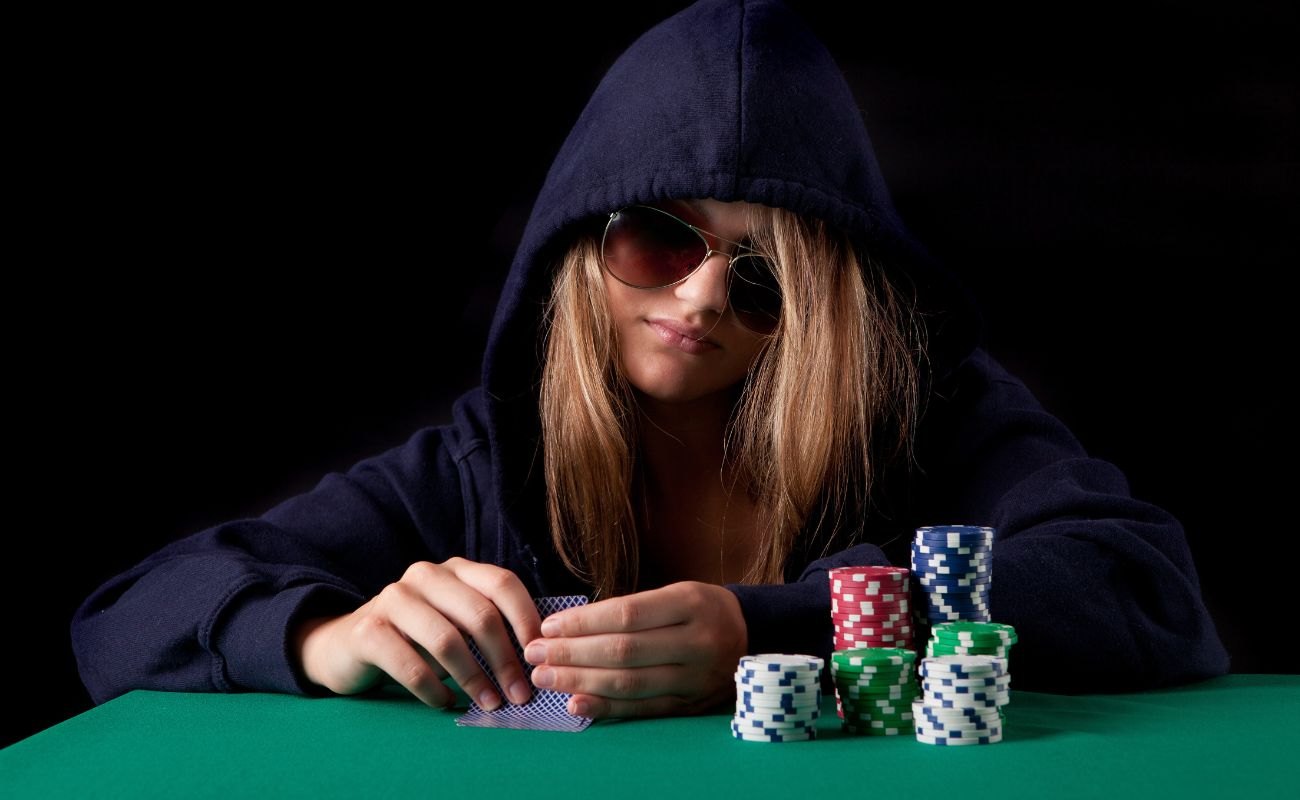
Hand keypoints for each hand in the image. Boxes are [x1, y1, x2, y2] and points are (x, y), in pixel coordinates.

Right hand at [293, 558, 541, 710]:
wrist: (345, 645)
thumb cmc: (415, 637)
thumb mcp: (454, 622)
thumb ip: (489, 628)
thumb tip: (539, 657)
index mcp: (455, 570)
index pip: (502, 584)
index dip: (526, 620)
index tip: (540, 657)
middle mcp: (426, 575)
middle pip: (479, 614)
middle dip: (505, 659)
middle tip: (520, 694)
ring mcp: (394, 599)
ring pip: (447, 640)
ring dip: (474, 678)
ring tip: (490, 704)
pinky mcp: (369, 631)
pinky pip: (411, 666)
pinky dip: (434, 691)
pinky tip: (445, 703)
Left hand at [522, 581, 747, 718]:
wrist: (753, 637)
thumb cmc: (702, 610)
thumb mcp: (677, 594)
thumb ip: (632, 609)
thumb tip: (571, 627)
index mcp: (691, 604)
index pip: (627, 614)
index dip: (583, 622)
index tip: (549, 626)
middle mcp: (698, 642)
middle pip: (624, 651)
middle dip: (572, 653)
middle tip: (535, 654)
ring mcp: (696, 678)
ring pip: (630, 683)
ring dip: (580, 682)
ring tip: (545, 678)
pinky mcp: (692, 706)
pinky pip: (643, 709)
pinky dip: (606, 707)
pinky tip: (576, 704)